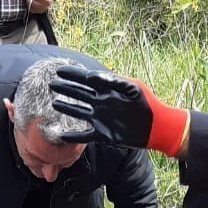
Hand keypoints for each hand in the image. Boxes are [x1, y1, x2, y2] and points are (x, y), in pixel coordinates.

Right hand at [51, 65, 190, 155]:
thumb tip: (92, 77)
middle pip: (79, 94)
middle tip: (51, 84)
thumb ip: (114, 81)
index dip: (73, 74)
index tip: (59, 70)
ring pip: (79, 112)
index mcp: (108, 90)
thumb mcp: (133, 88)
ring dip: (67, 108)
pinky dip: (74, 137)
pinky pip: (85, 136)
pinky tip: (62, 136)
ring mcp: (101, 119)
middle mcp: (102, 103)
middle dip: (66, 89)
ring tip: (54, 104)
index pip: (86, 80)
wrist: (157, 127)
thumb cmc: (147, 104)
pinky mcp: (104, 135)